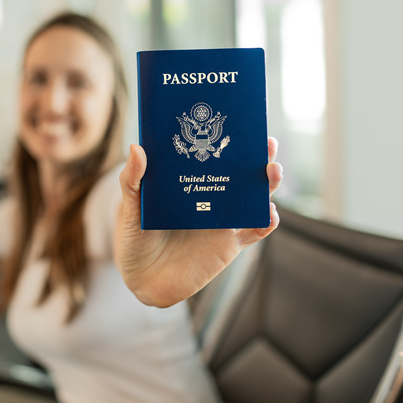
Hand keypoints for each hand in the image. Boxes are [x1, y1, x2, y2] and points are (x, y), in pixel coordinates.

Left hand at [114, 137, 282, 307]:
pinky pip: (256, 230)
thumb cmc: (134, 240)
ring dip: (268, 183)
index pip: (214, 154)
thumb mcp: (130, 208)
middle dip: (259, 156)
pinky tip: (268, 212)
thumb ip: (132, 181)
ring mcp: (223, 219)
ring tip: (271, 172)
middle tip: (267, 144)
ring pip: (254, 197)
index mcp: (189, 181)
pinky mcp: (230, 244)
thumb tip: (137, 148)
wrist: (143, 280)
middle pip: (242, 172)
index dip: (230, 139)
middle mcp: (211, 196)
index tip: (240, 122)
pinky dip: (267, 220)